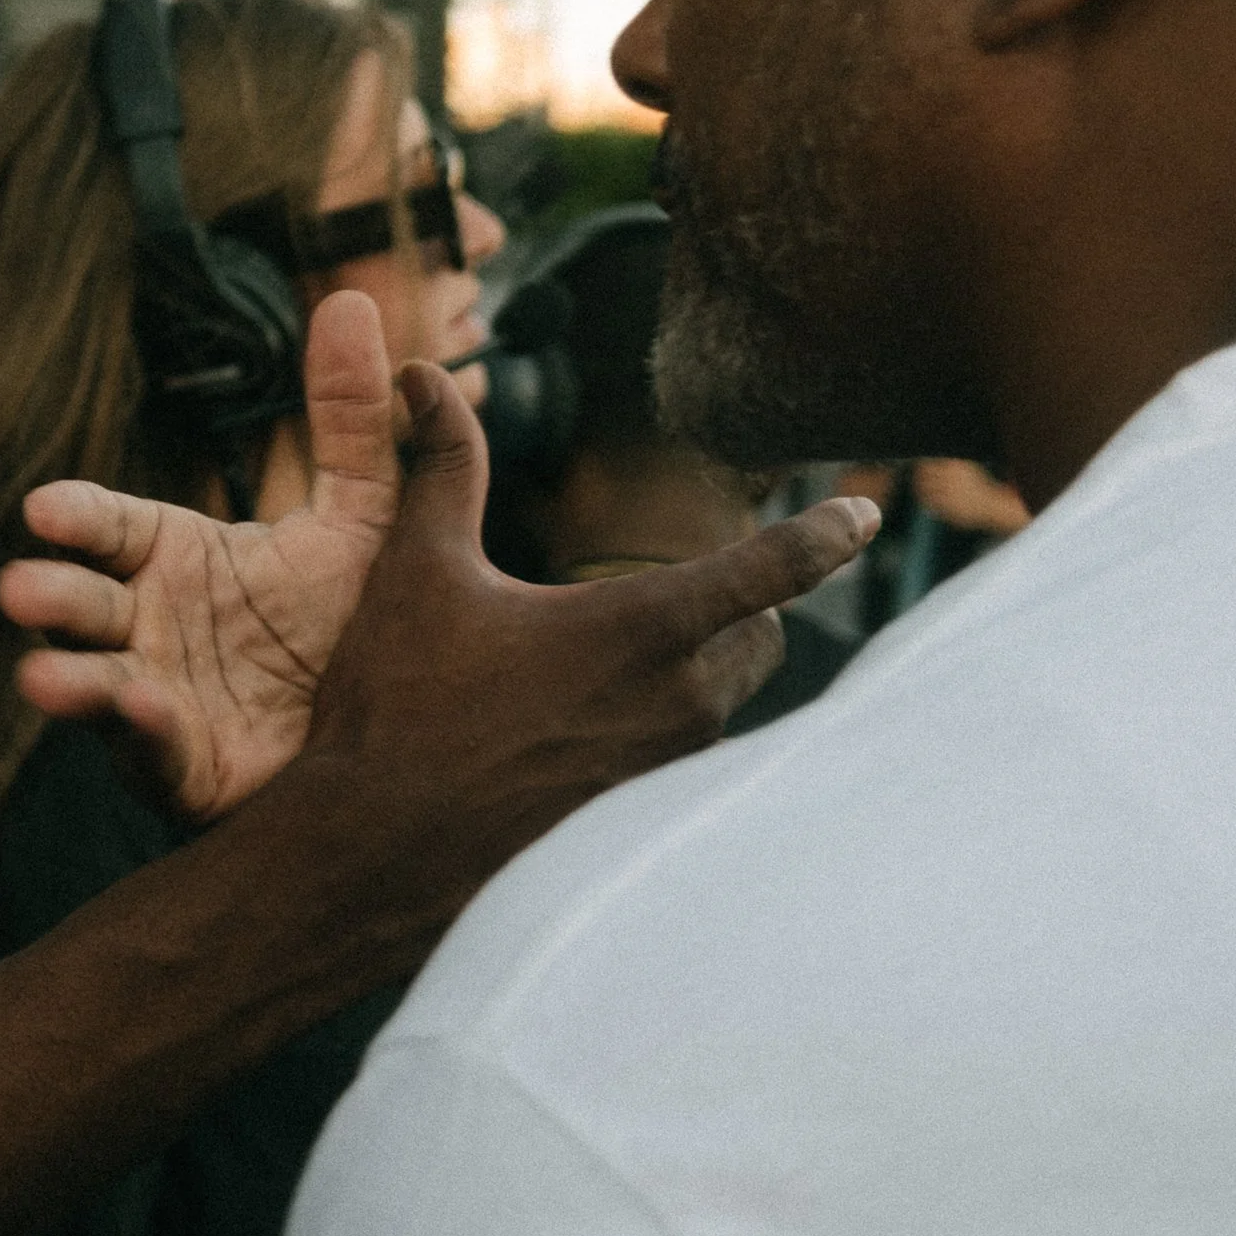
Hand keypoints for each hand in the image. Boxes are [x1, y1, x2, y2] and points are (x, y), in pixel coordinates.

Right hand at [0, 292, 400, 821]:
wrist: (387, 730)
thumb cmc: (348, 616)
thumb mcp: (362, 514)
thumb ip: (349, 419)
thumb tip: (349, 299)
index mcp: (175, 557)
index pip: (108, 527)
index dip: (77, 518)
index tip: (44, 509)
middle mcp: (148, 623)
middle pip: (81, 603)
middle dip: (48, 596)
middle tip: (20, 588)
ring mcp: (154, 696)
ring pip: (91, 683)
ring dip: (64, 679)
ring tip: (40, 678)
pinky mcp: (178, 768)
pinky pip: (149, 749)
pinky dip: (140, 730)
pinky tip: (144, 711)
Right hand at [285, 363, 875, 927]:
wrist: (372, 858)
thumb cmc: (396, 708)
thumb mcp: (418, 571)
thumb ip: (443, 466)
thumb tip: (423, 377)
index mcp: (641, 630)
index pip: (771, 569)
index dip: (825, 533)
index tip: (864, 514)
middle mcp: (678, 704)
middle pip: (762, 635)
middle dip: (739, 604)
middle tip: (674, 590)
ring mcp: (667, 776)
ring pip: (724, 701)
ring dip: (695, 671)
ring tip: (610, 663)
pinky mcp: (640, 826)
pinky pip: (687, 763)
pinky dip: (661, 730)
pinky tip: (581, 731)